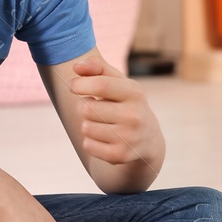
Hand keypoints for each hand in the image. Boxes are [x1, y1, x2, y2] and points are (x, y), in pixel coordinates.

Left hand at [68, 57, 163, 171]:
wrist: (148, 139)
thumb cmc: (126, 103)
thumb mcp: (118, 82)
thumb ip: (97, 68)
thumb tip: (77, 66)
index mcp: (135, 93)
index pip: (100, 85)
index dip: (79, 84)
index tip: (73, 86)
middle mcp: (135, 116)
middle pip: (87, 108)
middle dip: (85, 107)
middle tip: (95, 108)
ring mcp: (129, 137)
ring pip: (86, 127)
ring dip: (87, 125)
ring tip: (101, 123)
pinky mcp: (120, 156)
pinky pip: (88, 145)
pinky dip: (90, 142)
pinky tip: (103, 138)